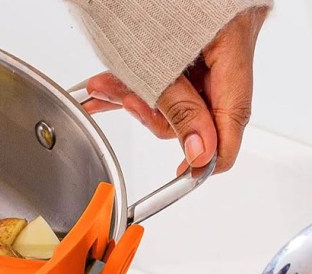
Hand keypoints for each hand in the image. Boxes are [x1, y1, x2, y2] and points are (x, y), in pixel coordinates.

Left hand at [83, 7, 269, 173]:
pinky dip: (134, 78)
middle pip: (200, 103)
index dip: (213, 150)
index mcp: (233, 39)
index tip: (190, 171)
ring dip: (135, 92)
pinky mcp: (181, 35)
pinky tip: (106, 85)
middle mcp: (227, 38)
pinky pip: (163, 68)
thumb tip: (200, 151)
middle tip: (127, 102)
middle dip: (155, 109)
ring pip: (174, 87)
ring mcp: (205, 37)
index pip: (234, 115)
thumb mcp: (153, 60)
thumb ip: (178, 108)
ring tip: (105, 86)